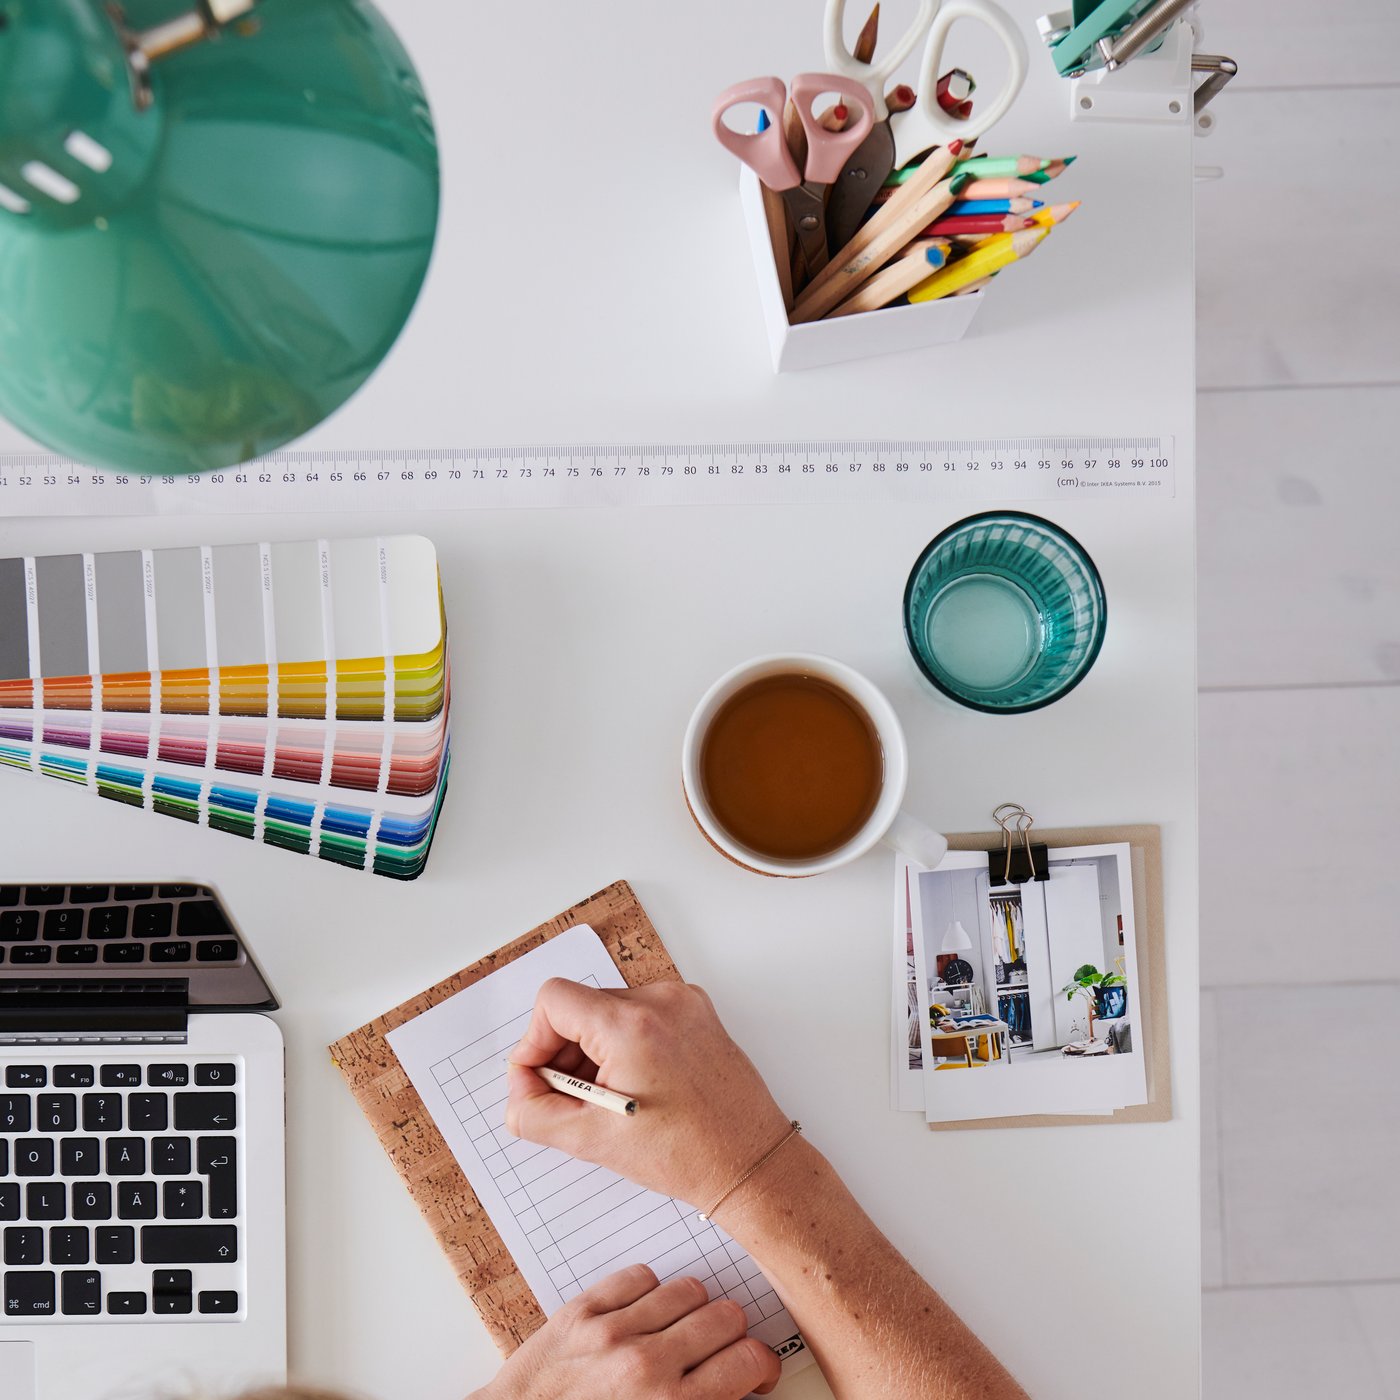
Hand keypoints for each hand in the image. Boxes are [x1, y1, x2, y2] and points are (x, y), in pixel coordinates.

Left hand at [472, 1263, 779, 1399]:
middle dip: (730, 1336)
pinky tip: (641, 1316)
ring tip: (679, 1332)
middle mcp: (647, 1366)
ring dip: (692, 1311)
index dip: (760, 1365)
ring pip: (689, 1289)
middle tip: (717, 1352)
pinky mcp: (581, 1311)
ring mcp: (612, 1333)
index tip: (753, 1371)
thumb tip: (738, 1390)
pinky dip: (647, 1292)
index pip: (749, 1360)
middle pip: (726, 1316)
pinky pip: (639, 1276)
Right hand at [504, 979, 790, 1208]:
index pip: (553, 1000)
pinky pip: (640, 1016)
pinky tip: (632, 1088)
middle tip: (570, 1101)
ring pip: (609, 1012)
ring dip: (593, 1052)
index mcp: (632, 1024)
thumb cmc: (686, 1155)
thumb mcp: (593, 1141)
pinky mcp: (697, 1013)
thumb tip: (518, 1095)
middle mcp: (660, 1001)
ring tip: (605, 1100)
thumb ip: (536, 1114)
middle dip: (564, 1053)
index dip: (535, 1041)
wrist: (751, 1163)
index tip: (541, 1079)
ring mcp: (683, 1003)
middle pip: (580, 1006)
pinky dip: (625, 1046)